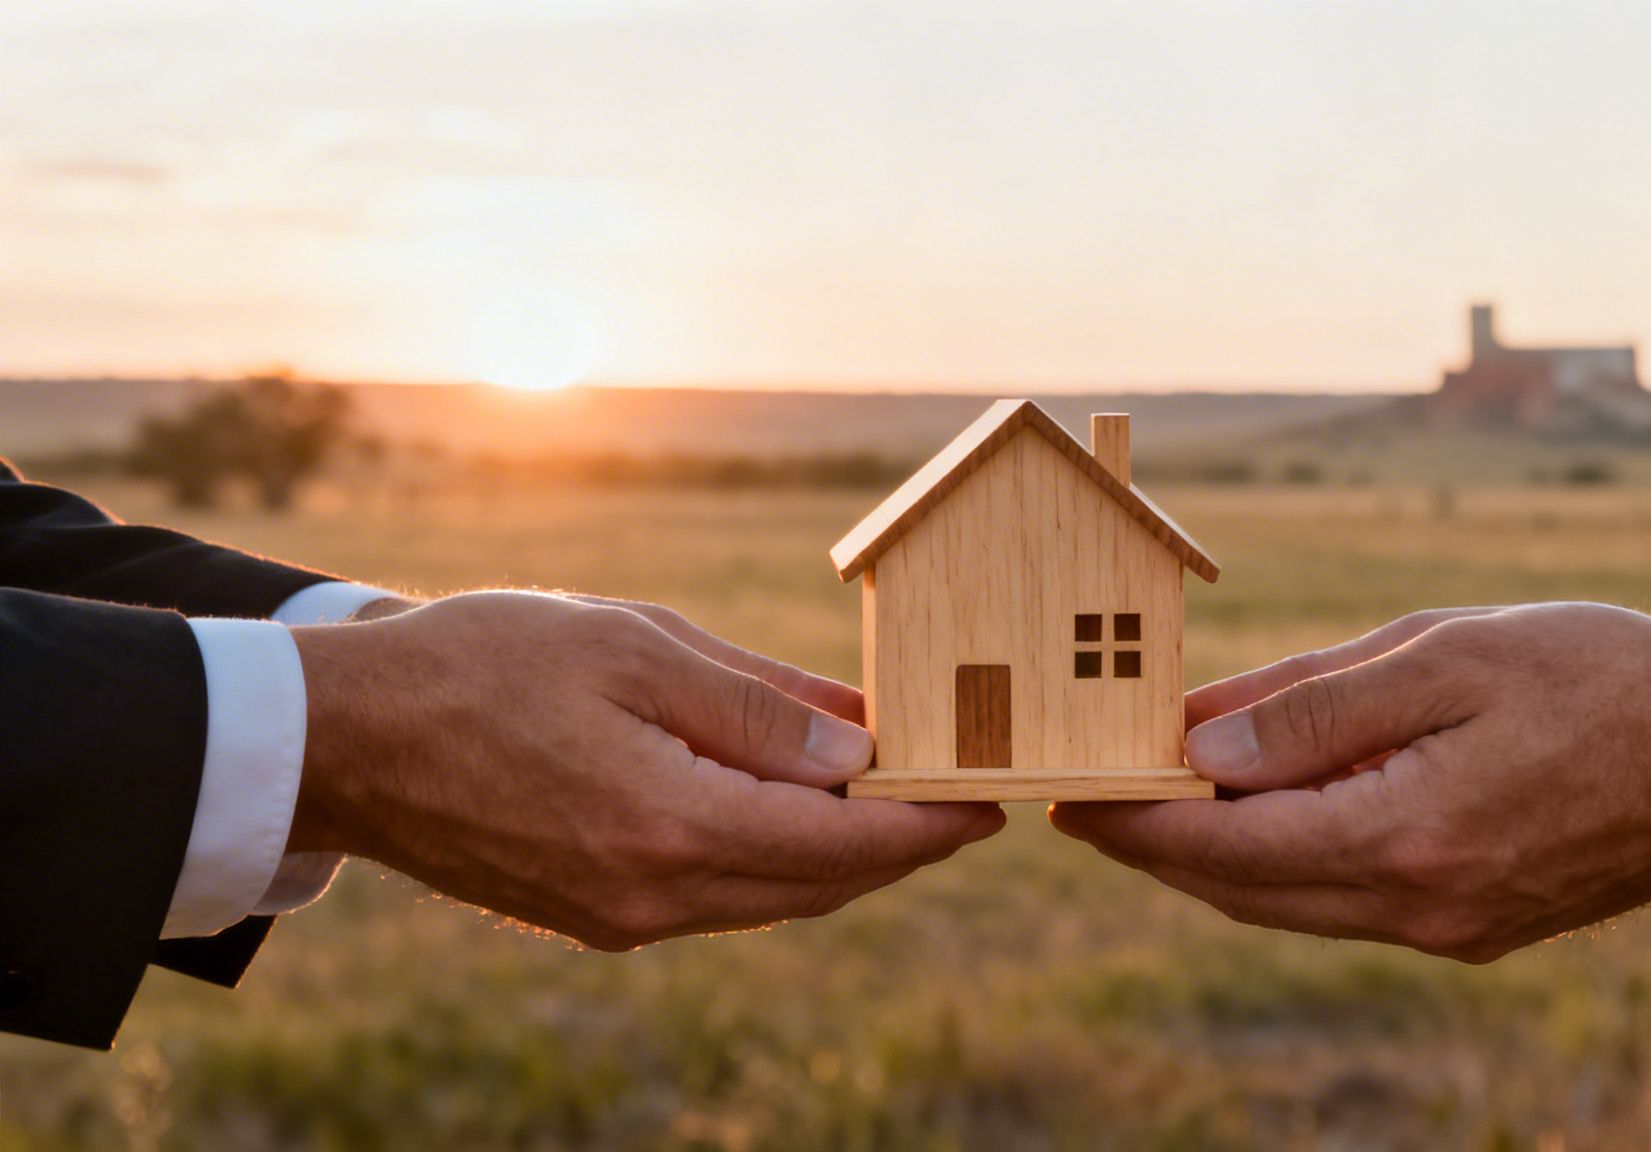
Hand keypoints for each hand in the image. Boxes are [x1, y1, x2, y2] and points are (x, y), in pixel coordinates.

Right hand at [290, 591, 1000, 949]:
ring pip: (772, 898)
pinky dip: (771, 859)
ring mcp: (621, 919)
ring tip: (888, 794)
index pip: (844, 845)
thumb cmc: (483, 665)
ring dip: (837, 854)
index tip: (992, 800)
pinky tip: (789, 808)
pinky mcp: (592, 917)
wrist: (344, 738)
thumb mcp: (636, 649)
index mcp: (672, 825)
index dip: (929, 825)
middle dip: (899, 844)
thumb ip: (760, 706)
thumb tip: (864, 747)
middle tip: (958, 794)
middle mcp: (655, 897)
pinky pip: (718, 898)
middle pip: (820, 885)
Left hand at [1055, 603, 1650, 961]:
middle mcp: (1419, 908)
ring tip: (1153, 796)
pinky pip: (1343, 901)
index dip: (1133, 821)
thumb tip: (1200, 749)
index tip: (1063, 793)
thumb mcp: (1450, 658)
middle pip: (1241, 890)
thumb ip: (1317, 709)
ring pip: (1288, 904)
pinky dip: (1285, 860)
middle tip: (1082, 796)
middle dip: (1154, 845)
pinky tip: (1265, 807)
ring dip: (1214, 857)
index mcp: (1407, 840)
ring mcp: (1450, 929)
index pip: (1224, 846)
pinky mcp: (1474, 926)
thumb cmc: (1601, 678)